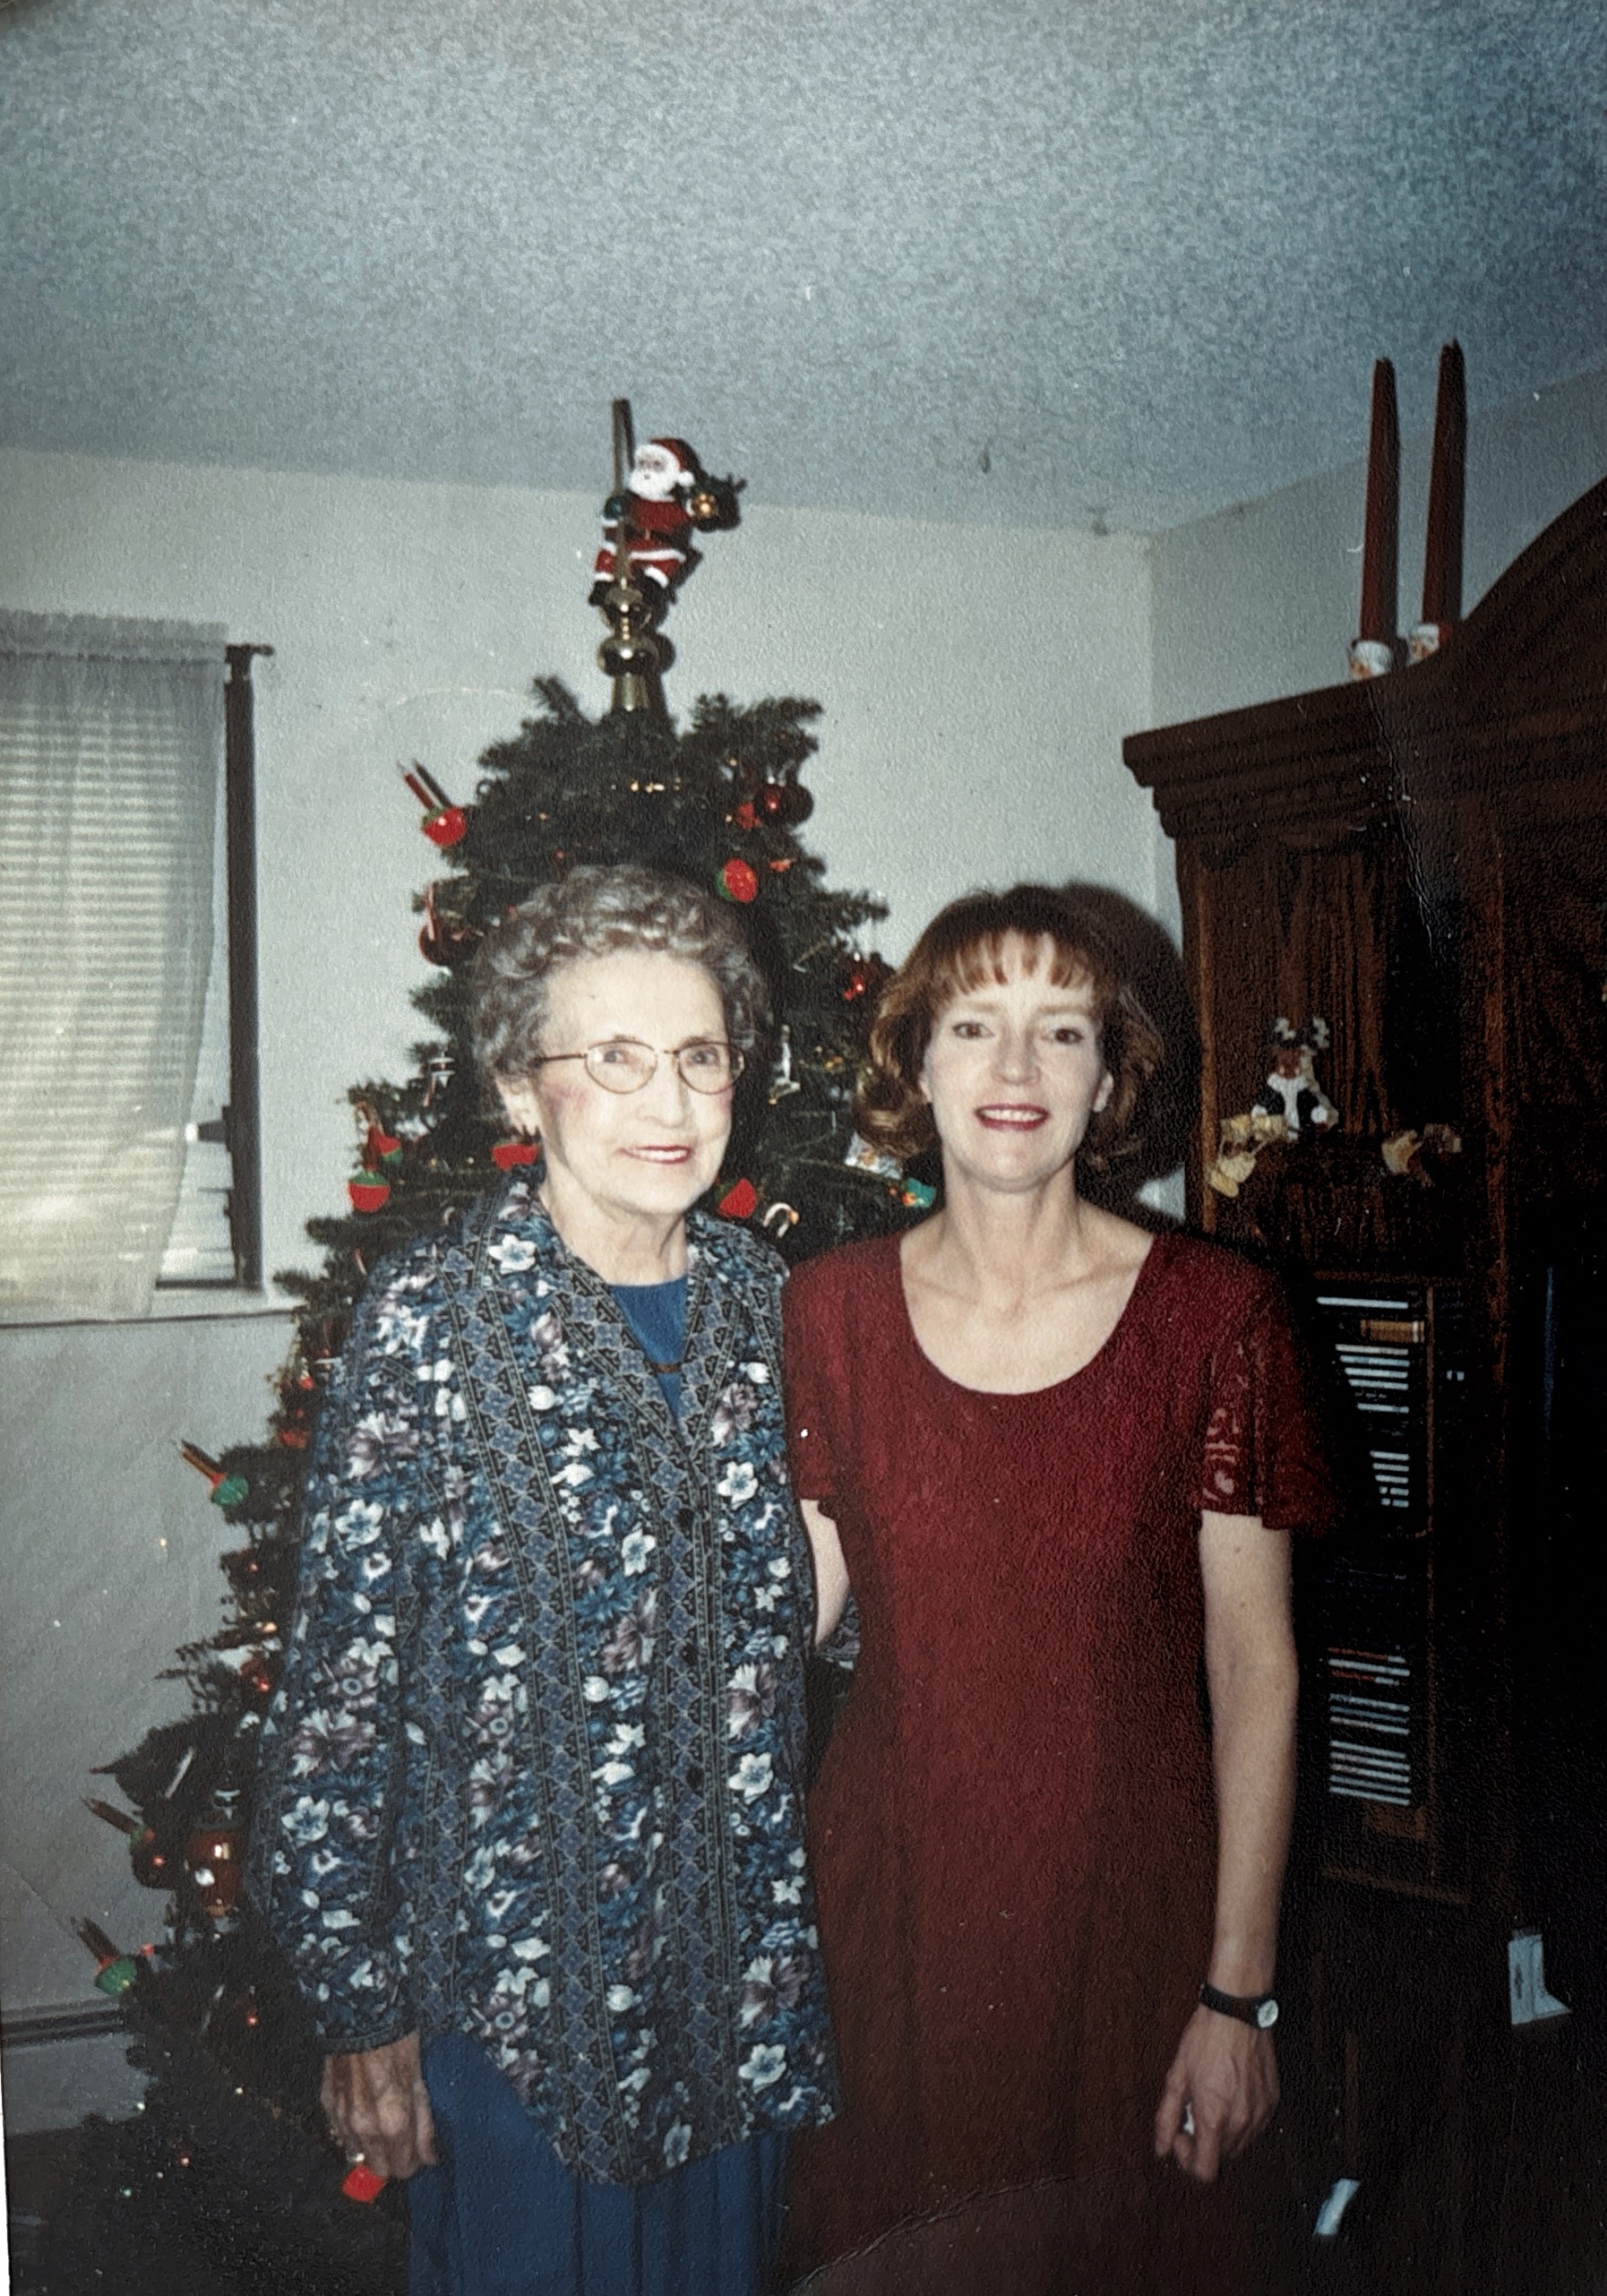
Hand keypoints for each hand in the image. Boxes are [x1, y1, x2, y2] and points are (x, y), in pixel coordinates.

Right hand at [322, 2033, 438, 2181]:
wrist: (362, 2017)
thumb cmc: (396, 2042)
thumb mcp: (420, 2081)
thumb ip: (424, 2124)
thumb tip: (429, 2157)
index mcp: (394, 2123)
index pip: (403, 2168)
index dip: (414, 2162)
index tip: (419, 2153)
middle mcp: (366, 2128)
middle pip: (379, 2170)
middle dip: (393, 2162)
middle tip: (404, 2144)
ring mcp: (343, 2119)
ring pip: (358, 2157)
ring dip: (372, 2149)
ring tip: (384, 2128)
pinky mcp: (328, 2106)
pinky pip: (341, 2135)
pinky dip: (353, 2134)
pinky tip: (365, 2115)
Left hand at [1153, 2005, 1278, 2183]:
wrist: (1237, 2012)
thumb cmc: (1205, 2039)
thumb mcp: (1176, 2076)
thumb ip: (1166, 2118)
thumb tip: (1161, 2148)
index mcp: (1214, 2118)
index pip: (1205, 2171)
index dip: (1188, 2161)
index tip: (1181, 2135)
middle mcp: (1241, 2122)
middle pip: (1221, 2159)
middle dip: (1203, 2143)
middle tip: (1193, 2112)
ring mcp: (1261, 2114)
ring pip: (1239, 2145)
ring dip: (1222, 2134)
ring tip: (1212, 2099)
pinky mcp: (1272, 2102)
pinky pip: (1255, 2126)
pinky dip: (1240, 2120)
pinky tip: (1230, 2093)